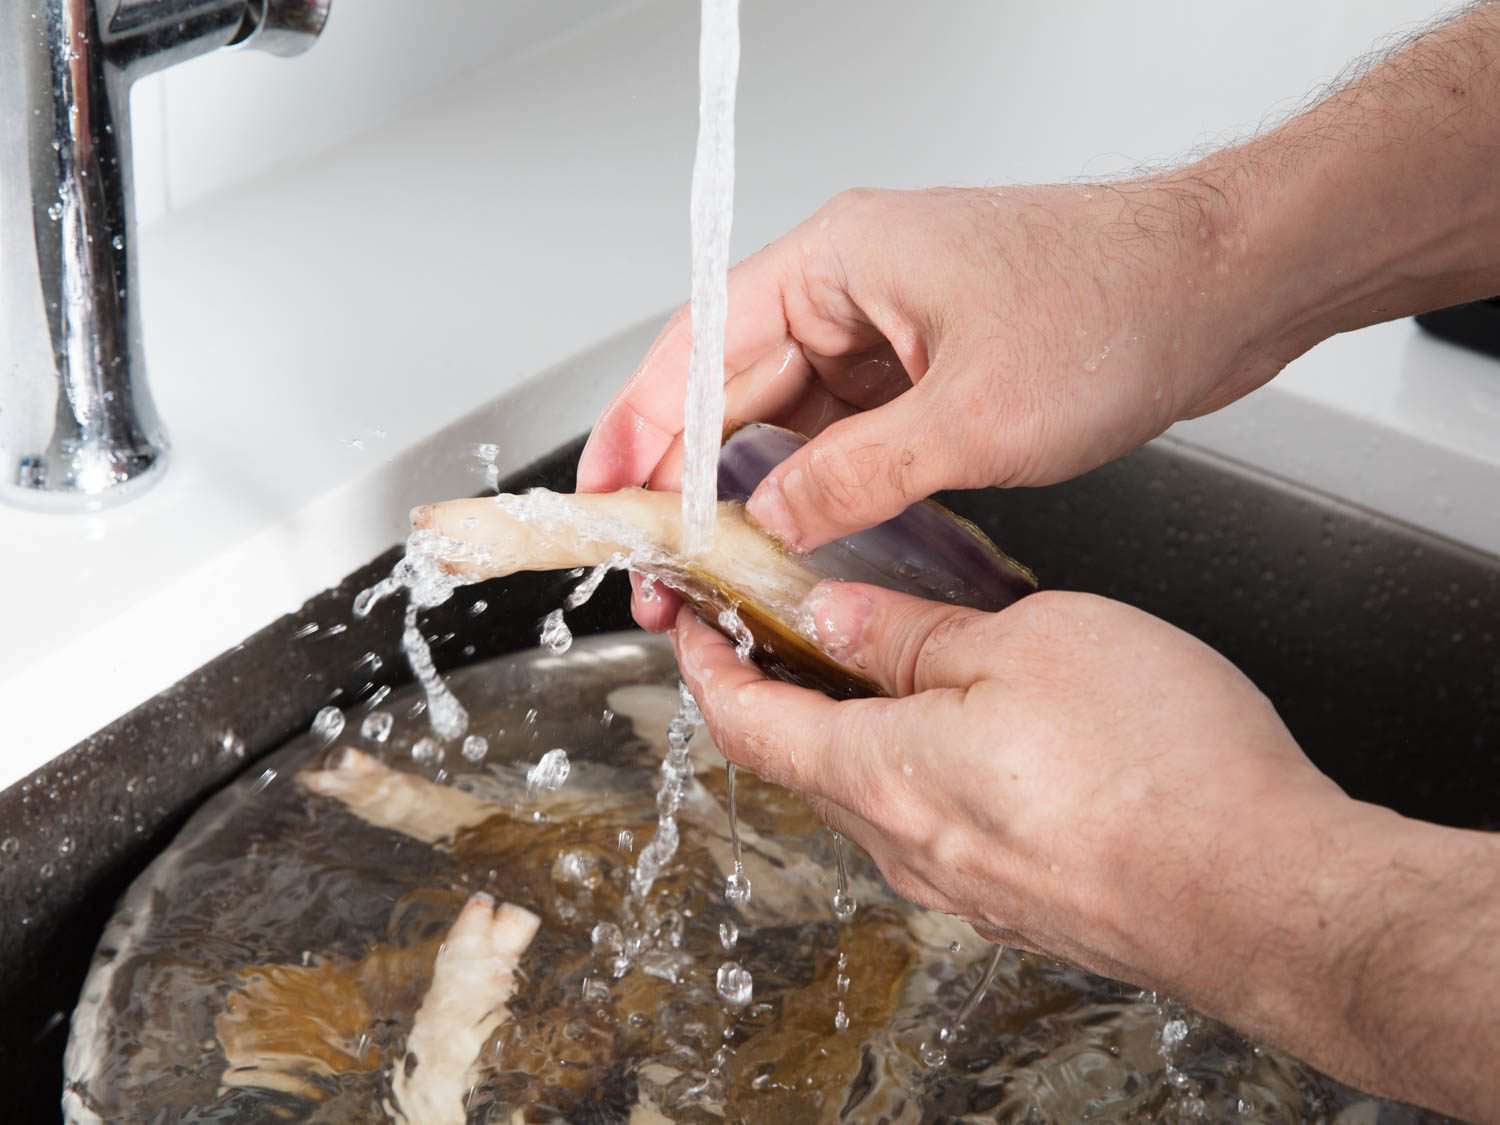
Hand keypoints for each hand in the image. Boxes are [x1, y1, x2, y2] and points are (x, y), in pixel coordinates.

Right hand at [579, 182, 1292, 628]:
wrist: (1225, 288)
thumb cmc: (1118, 306)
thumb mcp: (972, 418)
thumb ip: (854, 478)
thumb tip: (772, 524)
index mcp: (836, 264)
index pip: (697, 350)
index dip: (638, 431)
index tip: (605, 501)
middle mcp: (850, 289)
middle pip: (730, 390)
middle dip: (686, 482)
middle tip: (657, 570)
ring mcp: (889, 331)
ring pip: (785, 420)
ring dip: (746, 494)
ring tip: (709, 572)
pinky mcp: (927, 371)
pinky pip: (843, 435)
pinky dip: (811, 487)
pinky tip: (788, 540)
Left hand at [670, 583, 1499, 1116]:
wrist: (1269, 896)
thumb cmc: (1161, 770)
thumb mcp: (1025, 644)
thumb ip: (913, 634)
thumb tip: (836, 616)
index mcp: (881, 774)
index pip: (745, 722)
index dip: (705, 666)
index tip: (691, 624)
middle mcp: (907, 846)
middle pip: (804, 759)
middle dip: (784, 684)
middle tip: (791, 617)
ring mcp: (964, 884)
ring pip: (875, 789)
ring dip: (859, 720)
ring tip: (894, 651)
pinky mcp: (1020, 898)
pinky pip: (939, 819)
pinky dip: (922, 760)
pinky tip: (975, 720)